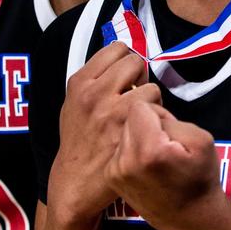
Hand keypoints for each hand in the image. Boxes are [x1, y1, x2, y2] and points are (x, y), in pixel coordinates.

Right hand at [49, 42, 160, 222]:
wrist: (76, 181)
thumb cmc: (79, 142)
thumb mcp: (74, 104)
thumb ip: (94, 80)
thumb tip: (121, 60)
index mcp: (79, 83)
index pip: (116, 48)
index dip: (125, 61)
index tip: (126, 77)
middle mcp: (93, 92)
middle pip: (134, 61)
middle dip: (140, 76)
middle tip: (136, 94)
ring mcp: (111, 110)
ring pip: (149, 84)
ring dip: (150, 98)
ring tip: (141, 113)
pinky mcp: (127, 128)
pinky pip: (155, 106)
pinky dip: (156, 114)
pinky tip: (145, 126)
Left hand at [105, 102, 222, 229]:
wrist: (190, 218)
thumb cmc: (201, 178)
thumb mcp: (200, 139)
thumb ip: (171, 118)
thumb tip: (149, 115)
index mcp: (150, 149)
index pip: (139, 106)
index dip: (159, 114)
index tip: (170, 132)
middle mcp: (126, 160)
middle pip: (129, 118)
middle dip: (147, 125)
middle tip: (165, 145)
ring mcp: (115, 171)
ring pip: (124, 132)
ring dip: (140, 138)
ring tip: (156, 158)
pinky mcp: (111, 177)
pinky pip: (120, 148)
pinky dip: (133, 151)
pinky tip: (146, 168)